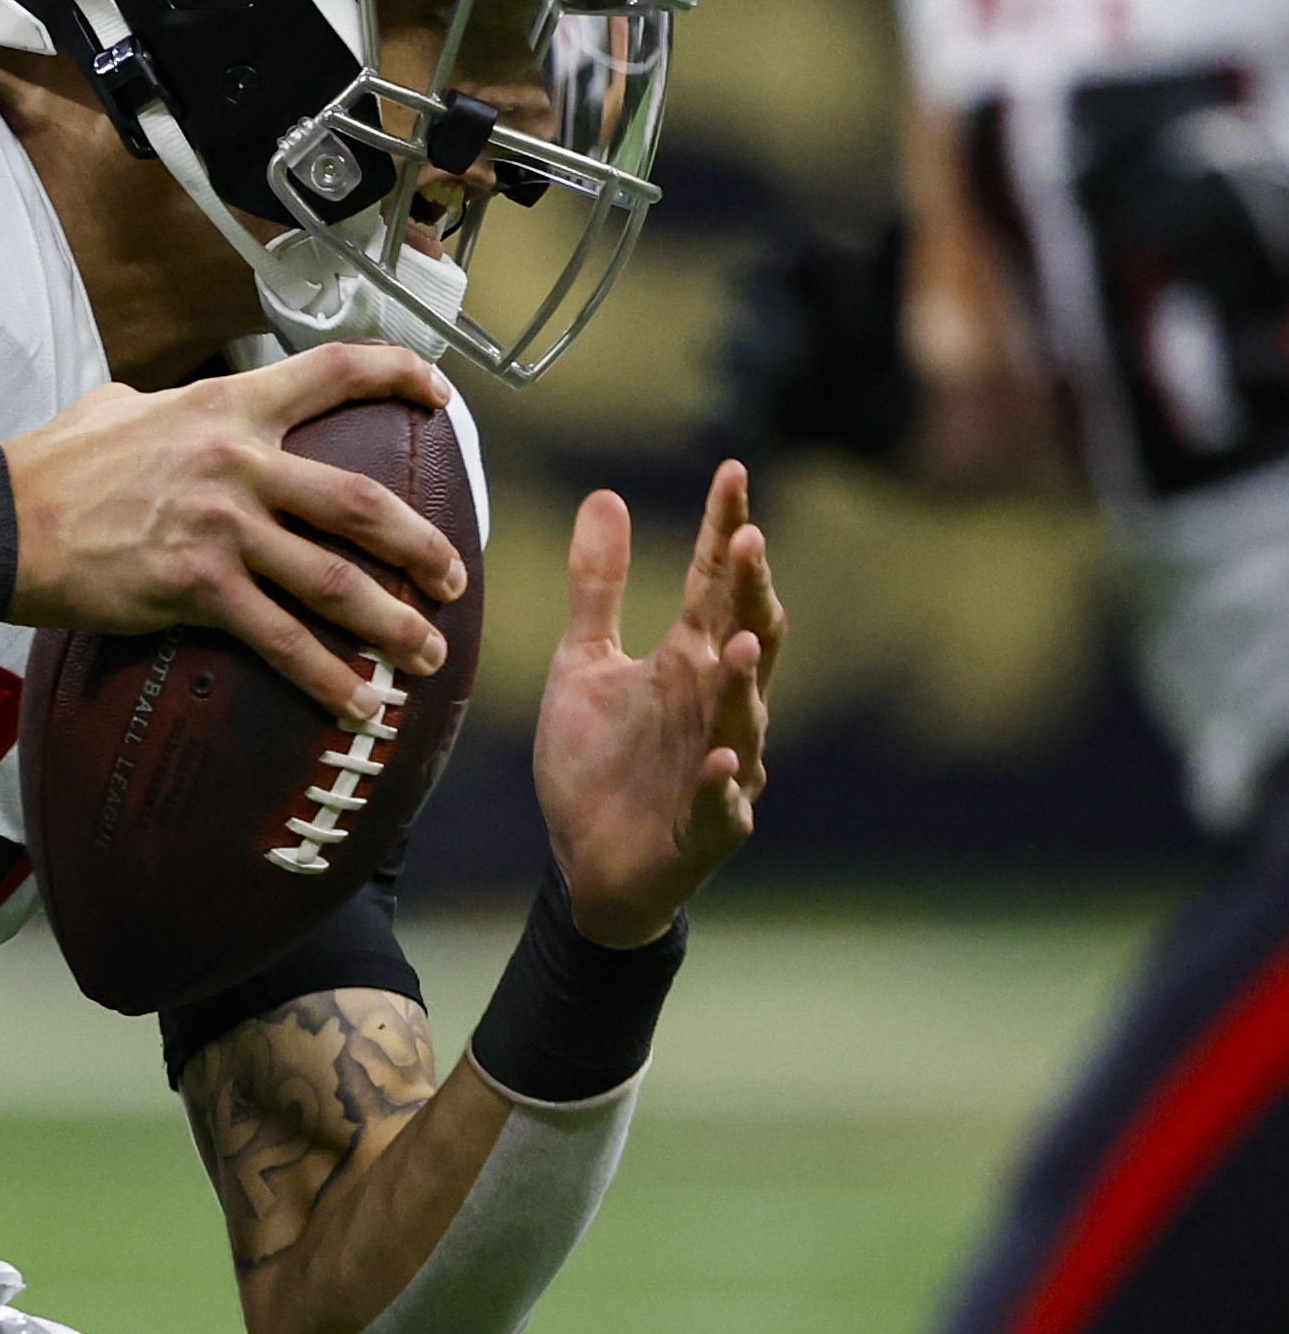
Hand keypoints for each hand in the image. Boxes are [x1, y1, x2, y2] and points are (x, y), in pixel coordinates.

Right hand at [2, 346, 468, 723]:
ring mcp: (221, 528)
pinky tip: (355, 703)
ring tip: (424, 654)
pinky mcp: (196, 588)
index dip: (399, 376)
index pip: (332, 372)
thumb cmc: (49, 466)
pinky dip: (325, 677)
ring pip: (334, 579)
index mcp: (225, 406)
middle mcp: (237, 462)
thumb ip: (160, 405)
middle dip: (422, 545)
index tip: (440, 393)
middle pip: (362, 501)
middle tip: (451, 577)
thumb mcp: (113, 406)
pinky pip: (278, 639)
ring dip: (391, 622)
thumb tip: (160, 406)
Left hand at [535, 462, 783, 948]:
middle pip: (744, 638)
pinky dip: (721, 785)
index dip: (724, 531)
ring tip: (737, 643)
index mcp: (687, 661)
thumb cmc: (599, 761)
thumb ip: (597, 588)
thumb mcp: (583, 663)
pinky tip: (721, 764)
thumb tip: (606, 495)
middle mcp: (713, 705)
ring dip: (741, 684)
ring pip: (742, 719)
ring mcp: (717, 766)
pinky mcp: (705, 827)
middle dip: (749, 594)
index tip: (732, 472)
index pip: (713, 585)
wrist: (587, 862)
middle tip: (749, 539)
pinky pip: (721, 806)